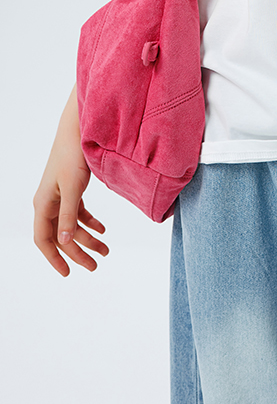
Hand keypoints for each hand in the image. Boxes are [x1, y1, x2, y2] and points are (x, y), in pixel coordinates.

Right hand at [33, 88, 108, 275]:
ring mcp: (60, 196)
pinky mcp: (72, 188)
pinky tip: (103, 229)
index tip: (67, 273)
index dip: (54, 258)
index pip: (44, 239)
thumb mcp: (73, 188)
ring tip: (107, 250)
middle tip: (96, 265)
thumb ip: (69, 215)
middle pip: (62, 235)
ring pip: (72, 225)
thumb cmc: (73, 156)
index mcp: (44, 204)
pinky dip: (91, 222)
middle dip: (78, 252)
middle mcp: (49, 202)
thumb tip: (66, 241)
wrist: (79, 130)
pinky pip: (79, 212)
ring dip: (88, 238)